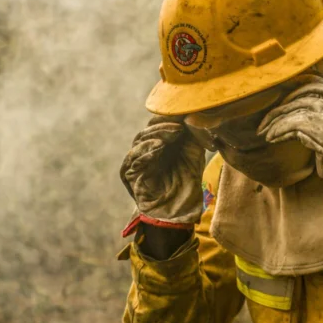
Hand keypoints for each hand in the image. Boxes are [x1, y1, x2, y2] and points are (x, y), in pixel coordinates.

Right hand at [119, 115, 205, 234]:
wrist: (179, 212)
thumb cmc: (186, 184)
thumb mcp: (193, 155)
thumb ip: (192, 136)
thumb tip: (194, 116)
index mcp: (159, 144)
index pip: (159, 124)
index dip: (171, 117)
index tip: (186, 111)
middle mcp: (145, 151)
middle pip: (149, 129)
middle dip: (165, 124)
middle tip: (180, 121)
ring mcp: (135, 162)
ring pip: (141, 140)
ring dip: (159, 134)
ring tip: (176, 132)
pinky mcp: (129, 174)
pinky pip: (135, 159)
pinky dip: (147, 151)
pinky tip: (159, 145)